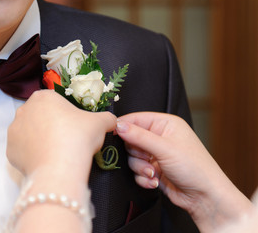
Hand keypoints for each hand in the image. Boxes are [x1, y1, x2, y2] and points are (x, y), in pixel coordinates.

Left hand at [6, 90, 115, 182]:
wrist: (59, 168)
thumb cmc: (78, 137)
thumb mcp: (100, 123)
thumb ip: (107, 118)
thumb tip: (112, 122)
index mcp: (44, 97)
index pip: (55, 102)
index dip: (66, 115)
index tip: (74, 127)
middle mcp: (24, 109)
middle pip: (40, 116)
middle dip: (51, 126)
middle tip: (66, 140)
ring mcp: (14, 130)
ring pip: (29, 133)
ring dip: (40, 139)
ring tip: (56, 153)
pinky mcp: (9, 150)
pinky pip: (23, 150)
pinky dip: (32, 155)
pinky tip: (45, 161)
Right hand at [116, 112, 251, 230]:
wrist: (204, 197)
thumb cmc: (194, 167)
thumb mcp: (164, 148)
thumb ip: (138, 136)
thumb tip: (118, 125)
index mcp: (165, 124)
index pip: (136, 119)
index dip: (123, 127)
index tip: (112, 135)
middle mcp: (160, 136)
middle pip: (131, 139)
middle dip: (136, 153)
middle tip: (146, 159)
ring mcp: (156, 154)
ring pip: (132, 157)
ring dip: (140, 168)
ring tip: (153, 173)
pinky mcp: (153, 169)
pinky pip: (136, 170)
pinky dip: (143, 177)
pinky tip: (155, 181)